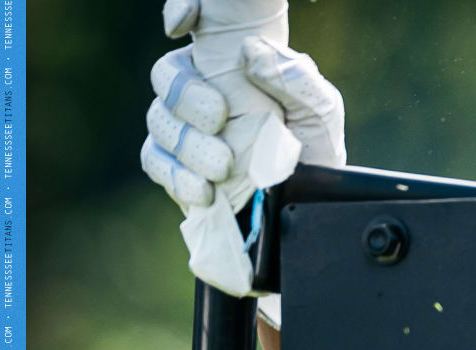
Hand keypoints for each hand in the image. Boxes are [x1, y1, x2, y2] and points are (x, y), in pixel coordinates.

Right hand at [139, 0, 344, 295]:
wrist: (307, 206)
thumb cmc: (313, 148)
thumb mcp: (320, 110)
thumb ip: (294, 77)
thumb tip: (249, 51)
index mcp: (230, 64)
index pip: (194, 26)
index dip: (182, 13)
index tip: (182, 23)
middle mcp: (200, 89)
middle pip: (167, 75)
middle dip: (187, 96)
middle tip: (220, 117)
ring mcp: (184, 129)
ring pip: (159, 120)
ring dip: (189, 143)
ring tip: (225, 166)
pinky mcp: (176, 168)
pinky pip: (155, 162)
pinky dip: (176, 176)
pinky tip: (205, 190)